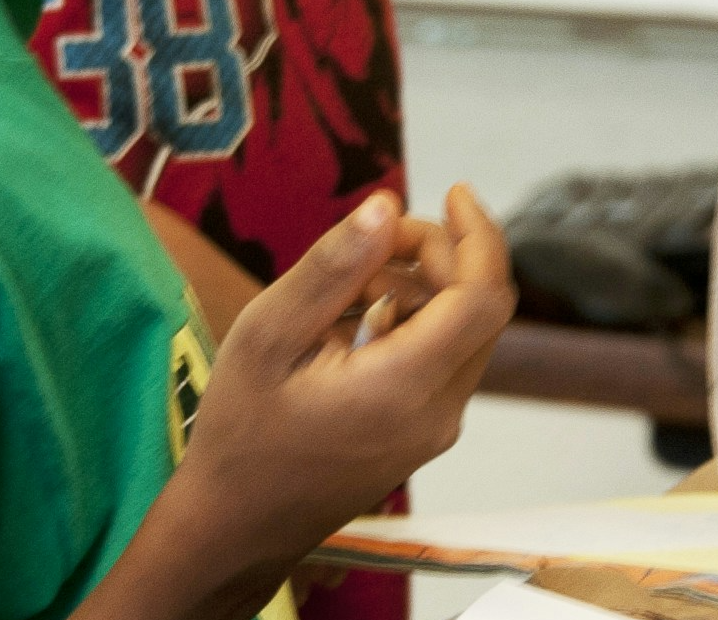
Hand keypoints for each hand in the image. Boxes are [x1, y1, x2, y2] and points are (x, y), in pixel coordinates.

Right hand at [179, 188, 515, 539]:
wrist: (235, 527)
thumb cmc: (240, 433)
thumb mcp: (267, 335)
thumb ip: (330, 268)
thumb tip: (386, 205)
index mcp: (405, 387)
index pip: (483, 297)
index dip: (479, 234)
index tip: (453, 190)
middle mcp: (439, 413)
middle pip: (478, 308)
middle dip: (439, 254)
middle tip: (369, 240)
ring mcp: (435, 430)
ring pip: (461, 333)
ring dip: (421, 288)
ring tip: (345, 284)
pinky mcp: (423, 436)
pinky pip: (441, 361)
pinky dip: (411, 323)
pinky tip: (351, 322)